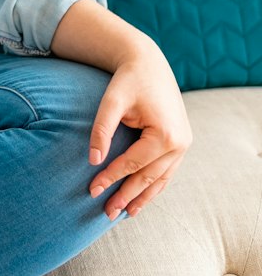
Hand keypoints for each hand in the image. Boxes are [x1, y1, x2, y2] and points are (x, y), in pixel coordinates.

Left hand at [87, 39, 191, 220]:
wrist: (149, 62)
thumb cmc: (128, 80)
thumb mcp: (112, 101)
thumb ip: (102, 130)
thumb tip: (93, 161)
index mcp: (166, 135)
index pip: (133, 164)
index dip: (111, 178)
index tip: (91, 190)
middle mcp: (180, 144)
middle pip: (148, 177)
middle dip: (127, 196)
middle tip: (106, 213)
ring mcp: (184, 145)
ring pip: (161, 179)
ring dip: (143, 197)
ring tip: (124, 213)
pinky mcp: (181, 143)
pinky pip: (166, 171)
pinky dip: (153, 186)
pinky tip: (140, 198)